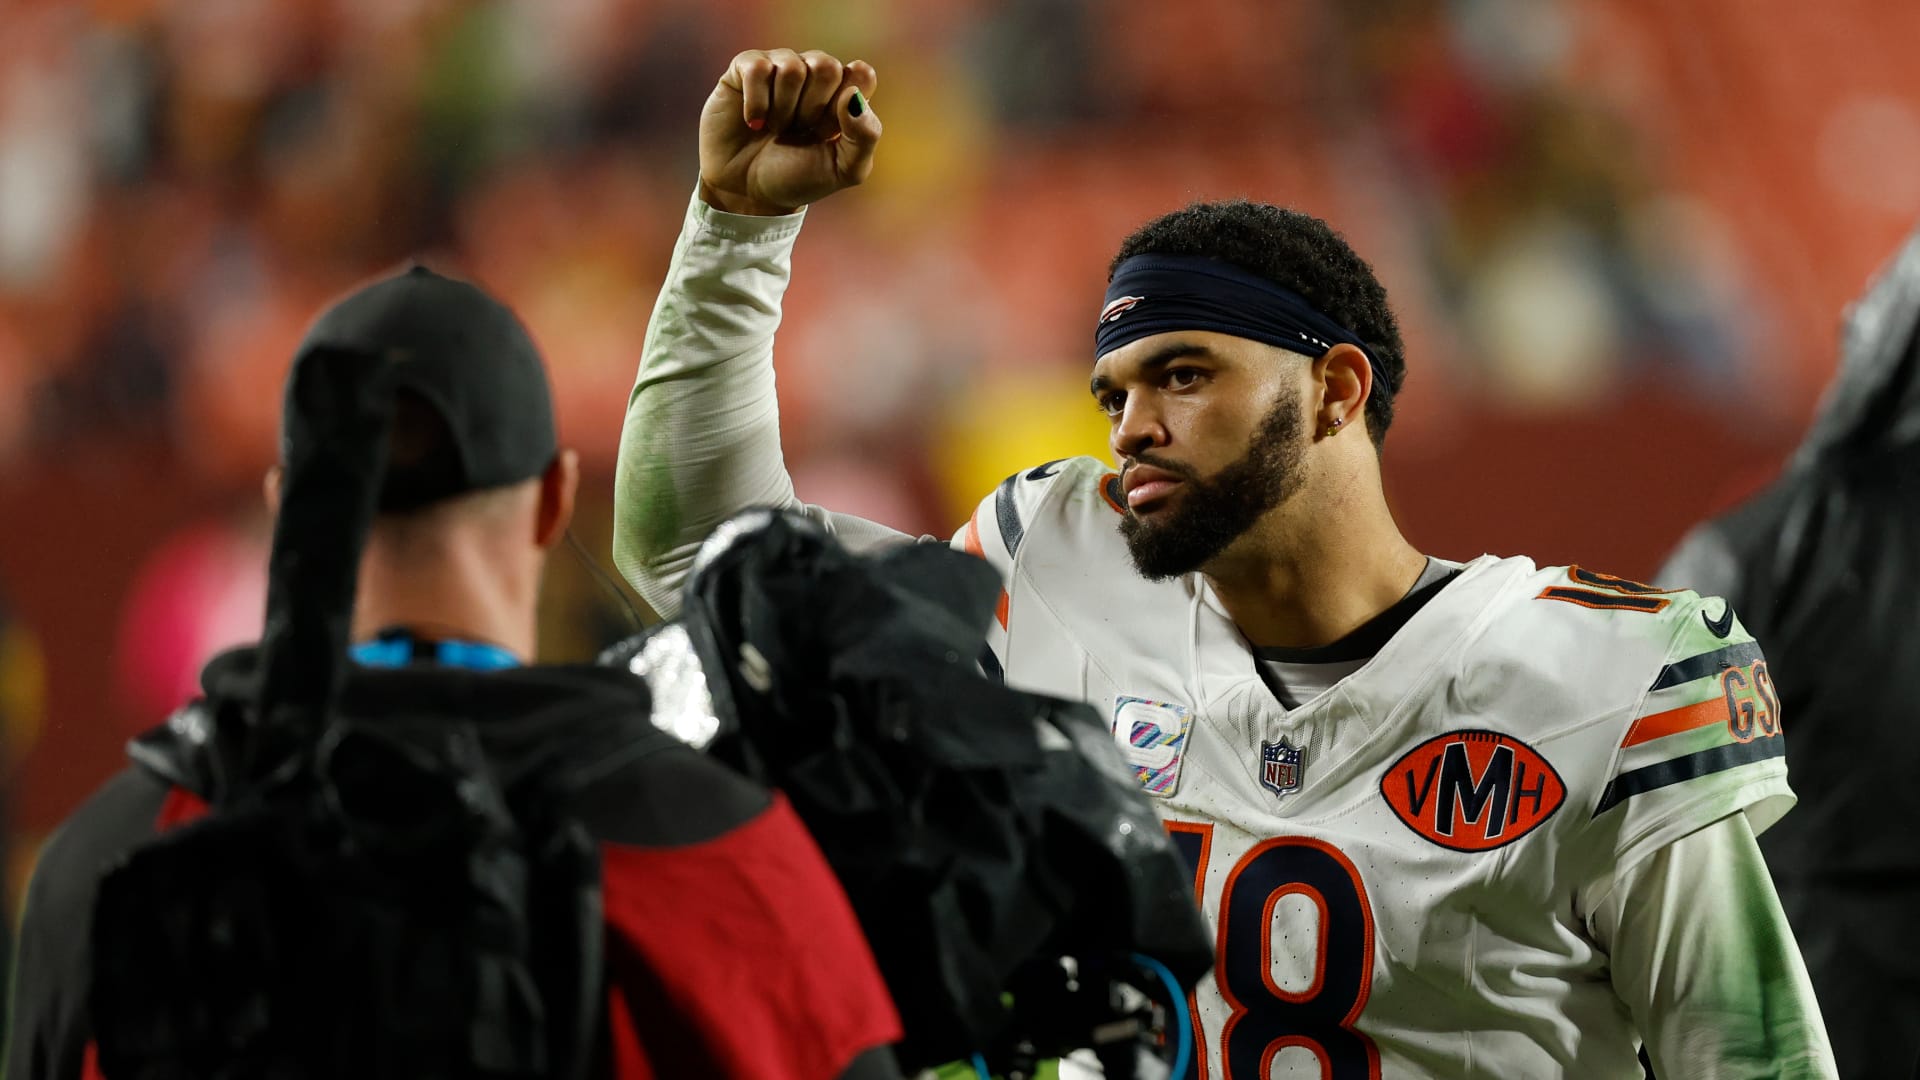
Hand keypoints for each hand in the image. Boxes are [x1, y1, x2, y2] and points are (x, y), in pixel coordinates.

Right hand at [699, 49, 880, 215]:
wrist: (748, 193)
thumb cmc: (798, 178)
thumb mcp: (844, 169)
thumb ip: (865, 135)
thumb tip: (852, 95)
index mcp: (843, 91)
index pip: (862, 74)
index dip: (845, 108)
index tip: (829, 134)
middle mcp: (813, 72)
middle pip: (826, 66)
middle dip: (813, 109)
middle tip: (801, 132)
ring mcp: (779, 66)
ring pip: (791, 68)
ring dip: (783, 110)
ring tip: (776, 129)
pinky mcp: (745, 68)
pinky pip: (757, 68)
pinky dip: (757, 103)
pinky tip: (753, 122)